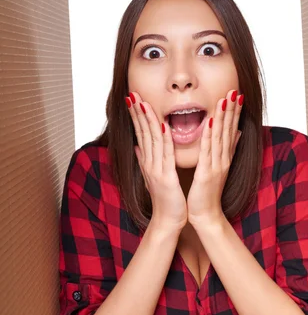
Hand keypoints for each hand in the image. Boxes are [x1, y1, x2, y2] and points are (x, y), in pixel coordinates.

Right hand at [126, 91, 187, 229]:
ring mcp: (156, 169)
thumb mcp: (154, 177)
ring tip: (142, 102)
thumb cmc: (166, 200)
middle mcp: (149, 163)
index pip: (140, 134)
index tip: (133, 98)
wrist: (168, 221)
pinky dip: (165, 139)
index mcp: (148, 162)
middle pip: (142, 133)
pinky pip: (165, 154)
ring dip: (148, 120)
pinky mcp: (166, 177)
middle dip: (137, 112)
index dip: (136, 116)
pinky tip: (163, 125)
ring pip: (151, 139)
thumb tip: (138, 148)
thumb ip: (146, 161)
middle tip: (132, 93)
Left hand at [187, 89, 243, 225]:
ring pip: (221, 136)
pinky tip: (212, 120)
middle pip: (229, 129)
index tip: (236, 95)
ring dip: (224, 116)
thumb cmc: (207, 193)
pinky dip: (210, 134)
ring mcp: (217, 165)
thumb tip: (236, 133)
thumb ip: (227, 150)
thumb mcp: (217, 168)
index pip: (231, 130)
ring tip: (226, 98)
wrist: (205, 215)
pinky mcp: (207, 172)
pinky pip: (209, 150)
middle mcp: (223, 158)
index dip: (234, 112)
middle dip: (232, 109)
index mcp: (224, 157)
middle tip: (234, 90)